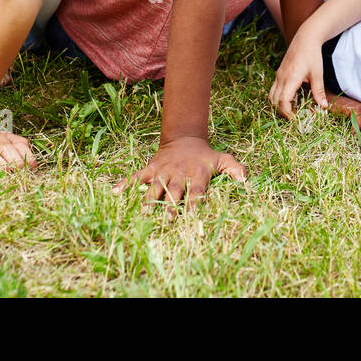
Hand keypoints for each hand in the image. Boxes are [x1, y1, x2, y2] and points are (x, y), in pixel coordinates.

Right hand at [113, 136, 245, 208]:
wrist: (184, 139)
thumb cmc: (205, 156)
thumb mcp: (223, 159)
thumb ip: (235, 169)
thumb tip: (246, 181)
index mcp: (196, 174)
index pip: (196, 191)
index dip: (195, 203)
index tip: (192, 217)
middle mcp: (178, 174)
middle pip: (174, 192)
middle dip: (170, 206)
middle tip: (166, 221)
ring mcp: (163, 172)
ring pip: (155, 188)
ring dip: (149, 201)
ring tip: (143, 215)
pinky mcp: (150, 169)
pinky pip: (136, 177)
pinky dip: (125, 184)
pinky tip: (114, 193)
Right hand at [268, 38, 326, 118]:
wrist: (305, 39)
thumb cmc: (312, 55)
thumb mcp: (317, 74)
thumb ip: (319, 91)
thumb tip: (323, 106)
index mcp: (291, 79)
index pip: (283, 102)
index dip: (287, 113)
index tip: (295, 119)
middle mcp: (281, 78)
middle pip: (274, 101)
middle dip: (282, 112)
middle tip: (294, 117)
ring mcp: (278, 75)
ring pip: (271, 96)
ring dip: (278, 105)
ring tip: (290, 109)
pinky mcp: (278, 73)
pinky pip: (273, 89)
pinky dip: (277, 98)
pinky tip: (289, 99)